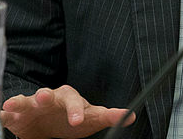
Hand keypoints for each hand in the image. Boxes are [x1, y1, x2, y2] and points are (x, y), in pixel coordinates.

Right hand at [0, 85, 134, 138]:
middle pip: (48, 95)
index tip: (77, 121)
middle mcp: (49, 99)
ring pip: (25, 100)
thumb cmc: (72, 119)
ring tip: (13, 103)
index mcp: (69, 98)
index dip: (75, 110)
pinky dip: (4, 112)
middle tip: (43, 96)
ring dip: (20, 101)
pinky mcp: (16, 116)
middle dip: (45, 96)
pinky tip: (2, 112)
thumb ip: (108, 116)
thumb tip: (131, 116)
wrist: (50, 125)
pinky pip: (8, 113)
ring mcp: (31, 106)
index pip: (74, 101)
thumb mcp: (91, 118)